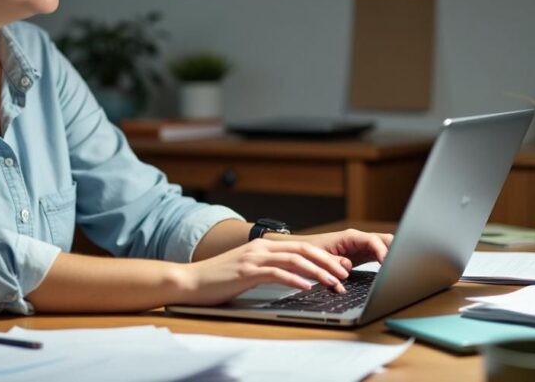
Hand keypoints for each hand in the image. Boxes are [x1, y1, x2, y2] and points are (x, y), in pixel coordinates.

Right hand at [175, 238, 350, 306]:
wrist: (190, 281)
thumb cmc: (217, 279)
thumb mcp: (247, 271)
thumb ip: (268, 270)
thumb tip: (294, 278)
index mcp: (262, 246)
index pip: (301, 247)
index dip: (324, 257)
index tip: (340, 268)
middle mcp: (260, 247)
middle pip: (303, 249)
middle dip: (327, 262)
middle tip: (345, 275)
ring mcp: (253, 258)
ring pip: (294, 259)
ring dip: (317, 272)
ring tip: (332, 283)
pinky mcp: (246, 271)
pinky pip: (276, 273)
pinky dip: (294, 279)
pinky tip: (306, 287)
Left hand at [279, 229, 393, 267]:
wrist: (302, 250)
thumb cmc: (309, 251)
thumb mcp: (319, 257)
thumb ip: (333, 262)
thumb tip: (347, 267)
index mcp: (350, 237)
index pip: (373, 241)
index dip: (383, 252)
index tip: (387, 264)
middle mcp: (359, 240)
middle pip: (384, 240)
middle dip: (395, 251)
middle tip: (400, 267)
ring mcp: (362, 247)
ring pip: (385, 247)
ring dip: (393, 257)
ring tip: (399, 271)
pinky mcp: (362, 255)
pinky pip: (379, 256)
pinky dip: (386, 262)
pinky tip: (390, 272)